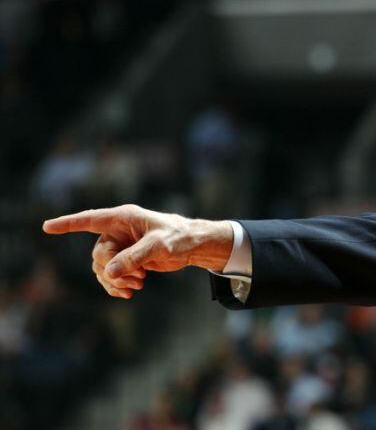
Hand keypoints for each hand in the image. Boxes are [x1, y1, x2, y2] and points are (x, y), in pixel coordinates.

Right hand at [43, 204, 232, 298]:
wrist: (192, 246)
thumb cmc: (179, 237)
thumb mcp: (159, 246)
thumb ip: (134, 257)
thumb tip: (109, 272)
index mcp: (123, 218)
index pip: (90, 220)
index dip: (68, 224)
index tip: (46, 227)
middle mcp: (117, 231)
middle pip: (98, 254)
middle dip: (113, 270)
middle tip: (137, 278)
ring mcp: (120, 246)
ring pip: (102, 268)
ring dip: (116, 281)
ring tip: (138, 284)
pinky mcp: (125, 259)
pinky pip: (110, 275)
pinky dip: (117, 286)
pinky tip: (130, 293)